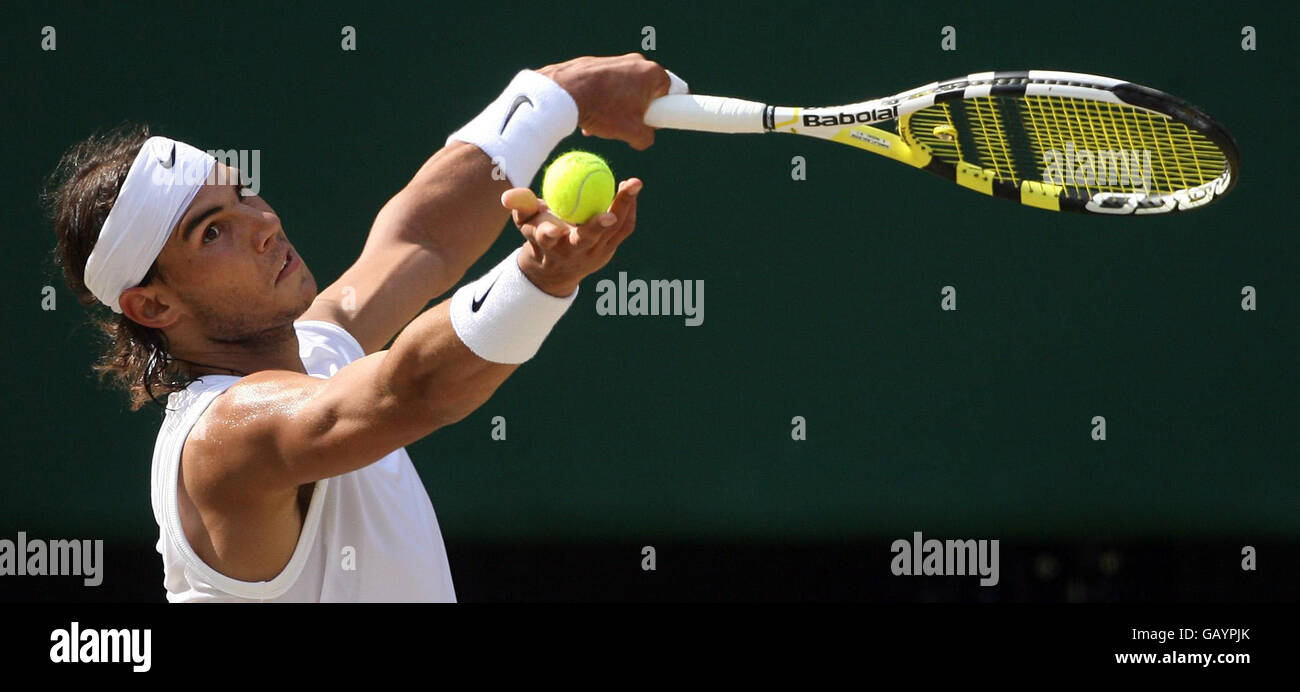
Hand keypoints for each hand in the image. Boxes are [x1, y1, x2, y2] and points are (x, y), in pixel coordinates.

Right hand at [502, 179, 641, 296]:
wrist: (556, 269)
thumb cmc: (539, 234)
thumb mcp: (525, 221)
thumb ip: (520, 206)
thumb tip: (507, 196)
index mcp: (549, 245)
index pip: (547, 239)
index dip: (549, 234)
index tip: (553, 228)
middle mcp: (573, 252)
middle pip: (586, 240)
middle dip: (598, 227)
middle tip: (610, 209)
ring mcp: (594, 253)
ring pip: (612, 232)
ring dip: (624, 208)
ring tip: (633, 184)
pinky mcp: (609, 250)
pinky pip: (624, 229)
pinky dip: (629, 210)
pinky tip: (631, 190)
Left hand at [537, 54, 670, 149]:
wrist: (563, 92)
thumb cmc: (602, 109)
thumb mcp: (631, 132)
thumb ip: (646, 138)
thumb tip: (645, 139)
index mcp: (652, 74)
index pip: (673, 93)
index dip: (666, 112)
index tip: (655, 122)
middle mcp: (637, 62)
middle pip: (648, 93)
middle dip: (639, 111)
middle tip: (628, 125)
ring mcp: (616, 60)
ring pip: (626, 91)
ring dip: (619, 109)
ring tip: (604, 123)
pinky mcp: (598, 64)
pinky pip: (608, 86)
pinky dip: (603, 101)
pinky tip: (591, 117)